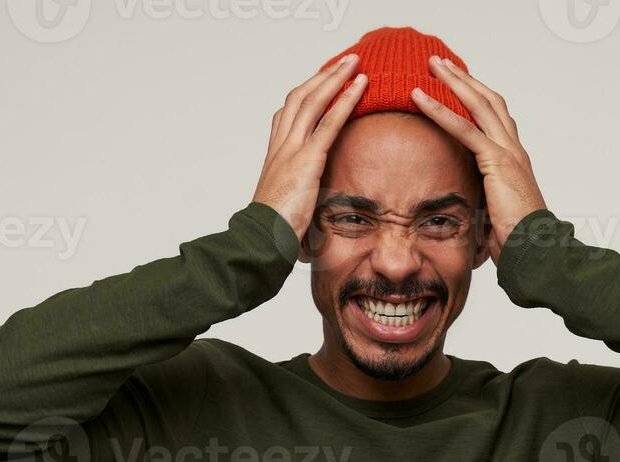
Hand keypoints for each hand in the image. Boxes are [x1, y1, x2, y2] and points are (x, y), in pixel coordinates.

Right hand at [252, 54, 369, 246]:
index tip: (322, 81)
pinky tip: (359, 86)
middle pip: (301, 98)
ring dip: (335, 78)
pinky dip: (345, 100)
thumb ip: (300, 197)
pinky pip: (329, 122)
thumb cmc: (272, 233)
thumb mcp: (287, 207)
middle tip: (344, 62)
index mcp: (275, 156)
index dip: (306, 94)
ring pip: (313, 102)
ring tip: (355, 63)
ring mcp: (292, 151)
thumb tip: (310, 209)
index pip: (288, 114)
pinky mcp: (307, 160)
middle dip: (323, 77)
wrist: (260, 241)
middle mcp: (281, 147)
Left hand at [410, 57, 547, 263]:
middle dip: (464, 79)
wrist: (536, 251)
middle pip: (488, 100)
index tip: (456, 84)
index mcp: (514, 160)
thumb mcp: (492, 215)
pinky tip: (421, 99)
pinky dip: (440, 111)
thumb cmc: (517, 242)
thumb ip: (479, 201)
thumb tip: (461, 209)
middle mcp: (514, 149)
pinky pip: (465, 129)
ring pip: (478, 104)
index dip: (476, 97)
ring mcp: (508, 152)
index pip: (495, 117)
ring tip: (431, 66)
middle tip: (440, 63)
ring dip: (453, 81)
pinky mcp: (497, 162)